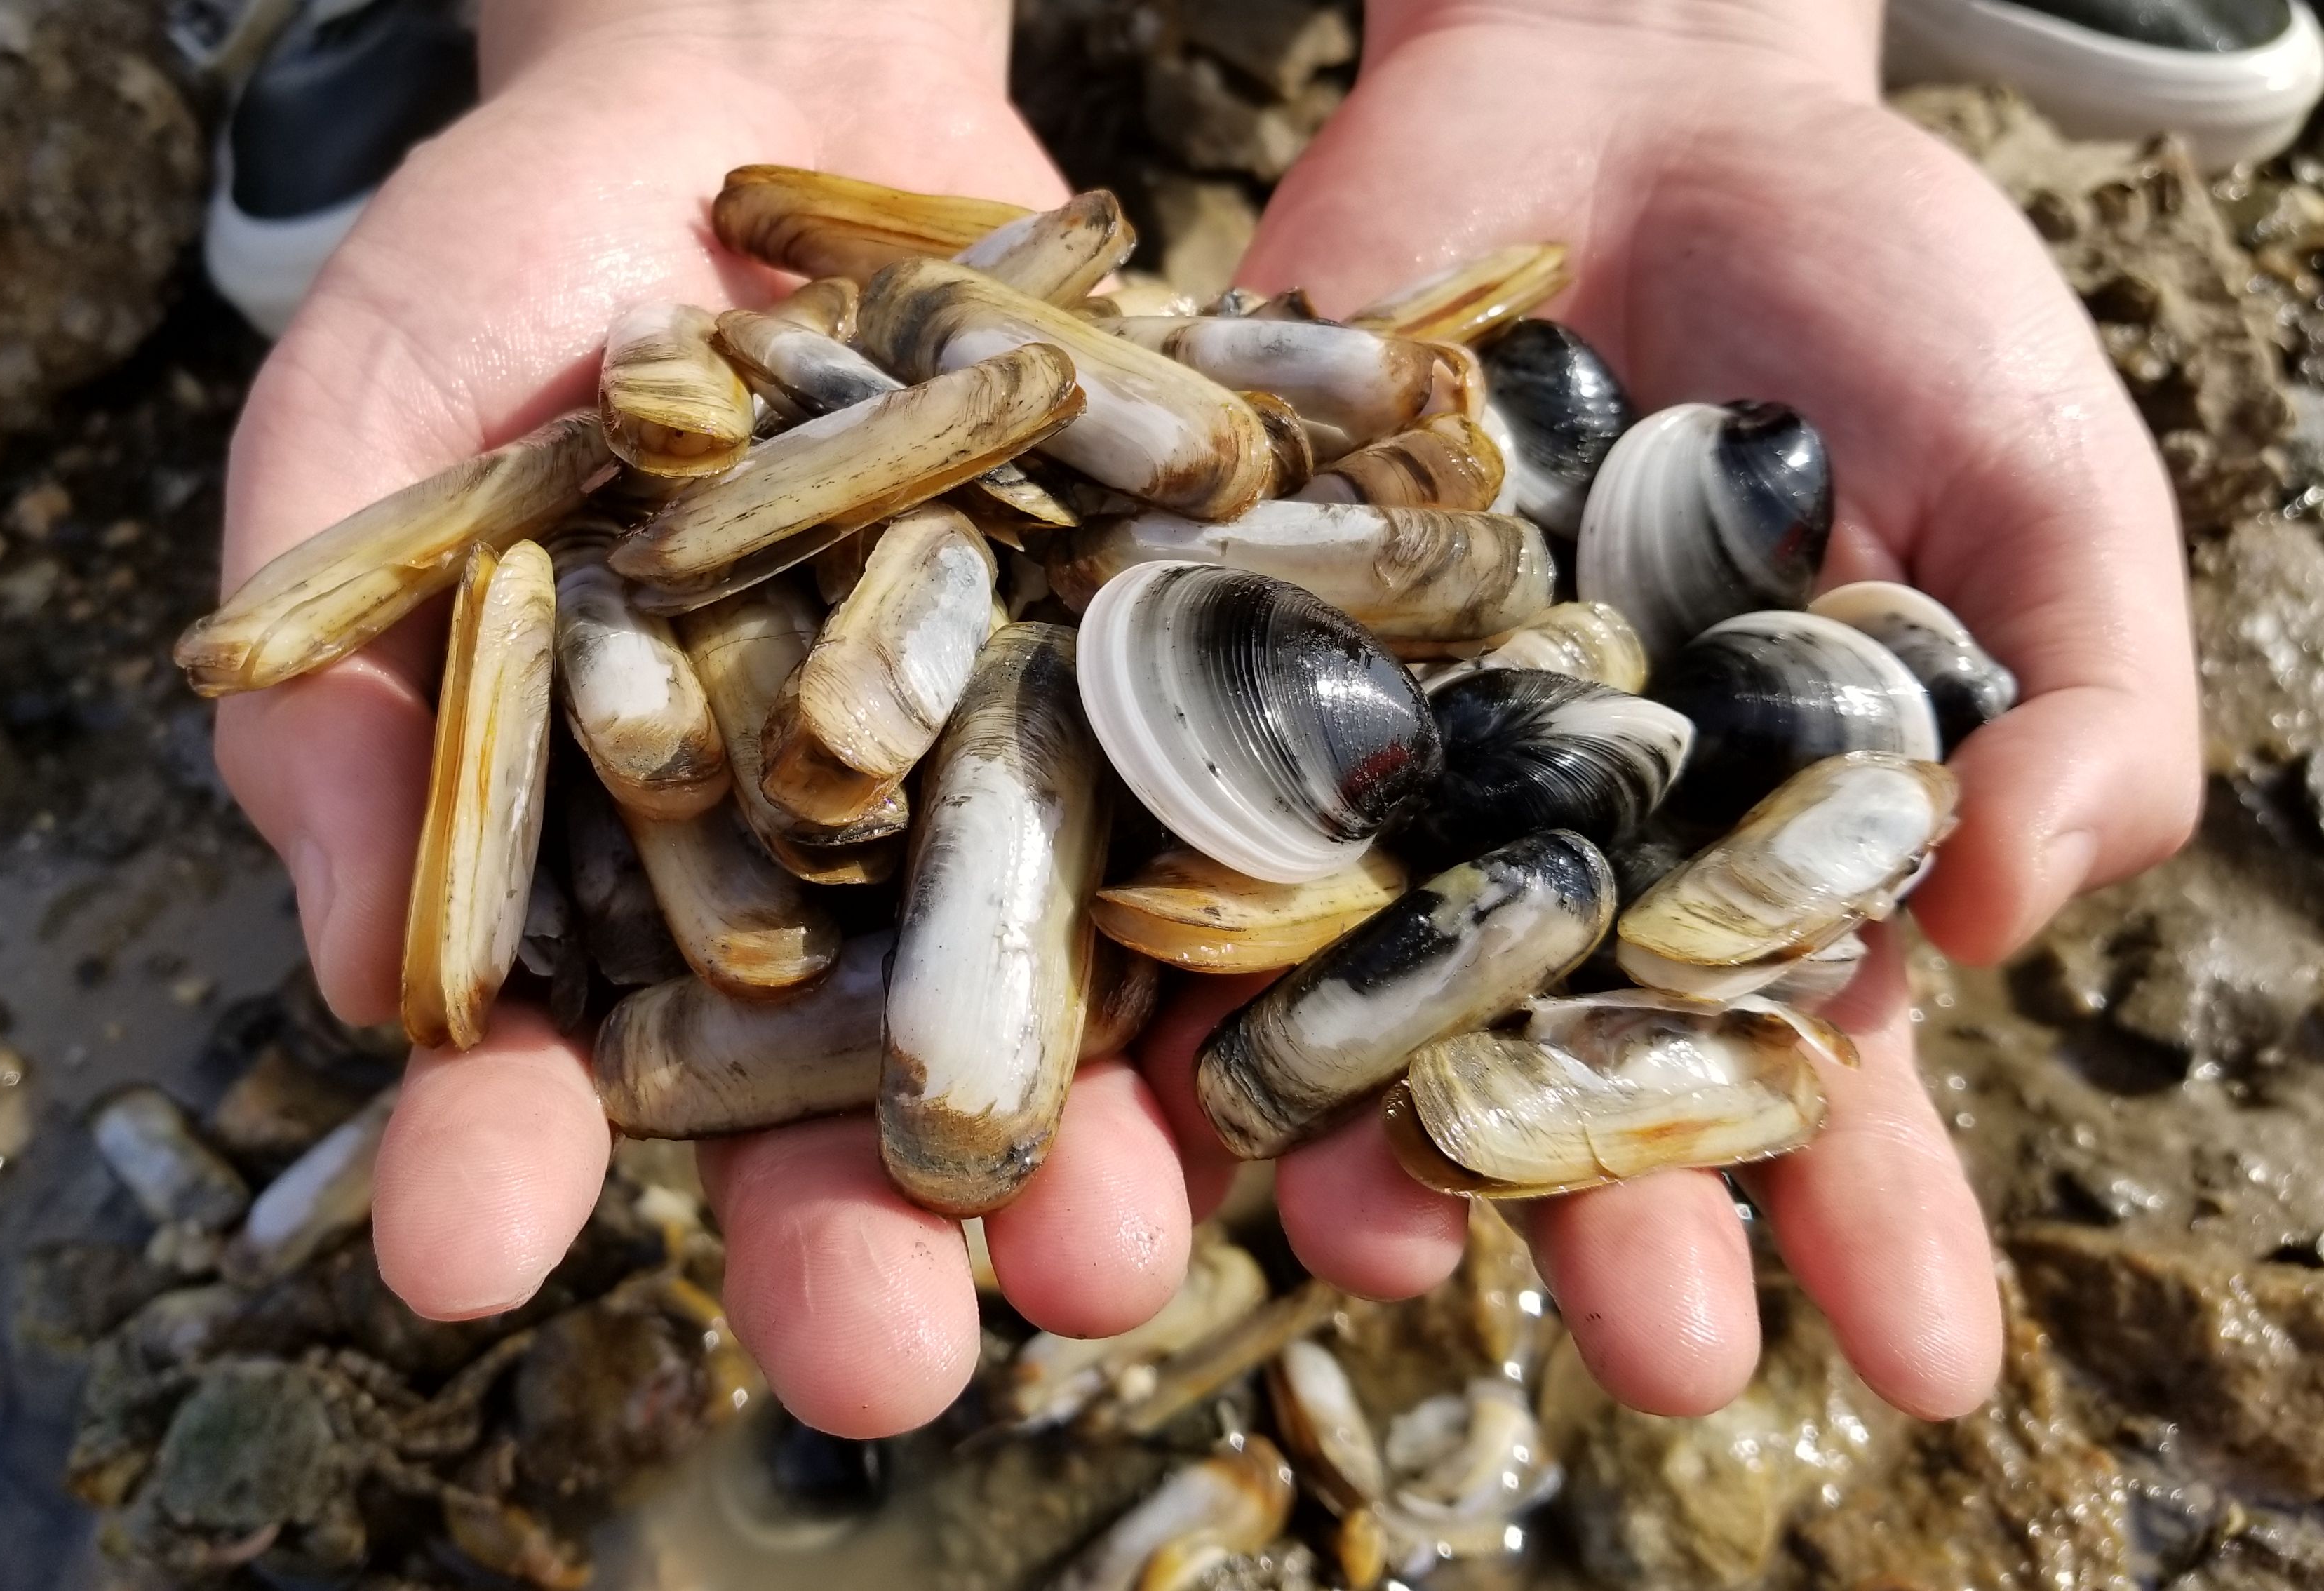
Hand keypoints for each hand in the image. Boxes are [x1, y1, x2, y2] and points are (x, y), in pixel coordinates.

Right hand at [215, 0, 1199, 1436]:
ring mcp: (1013, 788)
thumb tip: (357, 985)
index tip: (464, 1253)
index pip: (542, 1053)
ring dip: (1094, 1148)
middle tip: (879, 1360)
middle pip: (832, 1092)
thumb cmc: (515, 279)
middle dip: (853, 1230)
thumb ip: (345, 702)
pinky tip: (1311, 1020)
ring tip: (1116, 1248)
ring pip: (1060, 1013)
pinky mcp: (1163, 682)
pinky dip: (1272, 912)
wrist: (755, 86)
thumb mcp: (369, 442)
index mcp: (613, 872)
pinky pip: (1225, 810)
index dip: (500, 1159)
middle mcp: (829, 875)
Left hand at [1186, 0, 2199, 1419]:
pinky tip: (1157, 1028)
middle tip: (1652, 1353)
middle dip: (1606, 1211)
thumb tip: (2019, 911)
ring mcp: (1372, 761)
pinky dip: (1157, 901)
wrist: (1631, 100)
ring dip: (1351, 1124)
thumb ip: (2073, 689)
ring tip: (1371, 1242)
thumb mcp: (2032, 472)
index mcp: (1745, 853)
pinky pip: (1170, 796)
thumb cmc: (1874, 295)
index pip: (1809, 1062)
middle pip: (1562, 1066)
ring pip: (1342, 983)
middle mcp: (1543, 849)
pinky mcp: (1215, 653)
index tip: (1913, 1360)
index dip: (1865, 1212)